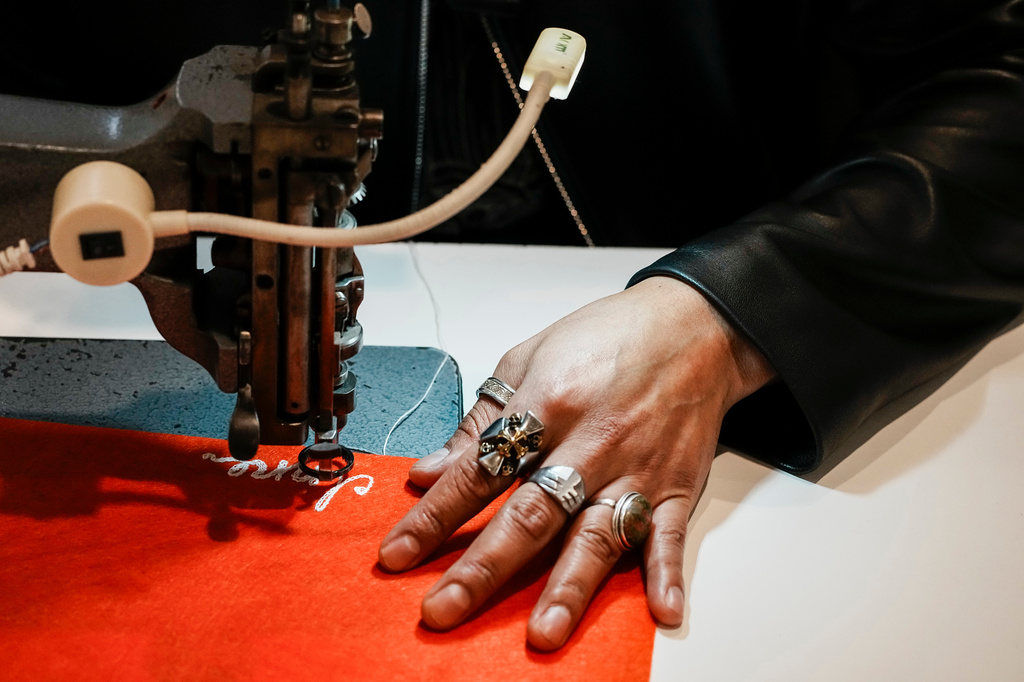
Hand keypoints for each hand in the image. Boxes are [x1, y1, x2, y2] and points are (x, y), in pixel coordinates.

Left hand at [377, 276, 774, 648]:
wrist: (694, 325)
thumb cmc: (608, 336)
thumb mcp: (530, 357)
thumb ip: (481, 420)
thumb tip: (429, 472)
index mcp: (546, 403)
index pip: (478, 472)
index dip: (434, 516)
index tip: (398, 554)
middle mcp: (589, 443)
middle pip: (529, 514)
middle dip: (482, 567)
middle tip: (442, 610)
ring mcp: (635, 468)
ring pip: (596, 535)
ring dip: (568, 587)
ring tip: (542, 633)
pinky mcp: (677, 484)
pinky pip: (669, 534)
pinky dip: (666, 572)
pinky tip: (660, 610)